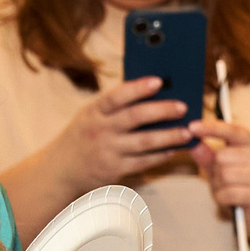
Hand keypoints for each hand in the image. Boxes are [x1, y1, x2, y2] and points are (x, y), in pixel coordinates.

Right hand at [50, 77, 193, 189]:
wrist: (61, 169)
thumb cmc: (84, 135)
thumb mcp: (91, 116)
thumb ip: (115, 107)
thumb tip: (153, 93)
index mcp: (94, 111)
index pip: (117, 96)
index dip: (138, 88)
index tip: (158, 81)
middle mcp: (100, 130)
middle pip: (135, 117)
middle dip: (161, 110)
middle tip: (183, 107)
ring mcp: (108, 151)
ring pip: (144, 142)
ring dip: (169, 136)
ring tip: (187, 131)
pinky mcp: (115, 169)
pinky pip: (144, 161)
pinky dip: (161, 155)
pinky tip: (175, 149)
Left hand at [191, 119, 249, 240]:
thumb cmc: (244, 189)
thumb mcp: (224, 170)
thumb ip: (209, 157)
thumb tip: (193, 144)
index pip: (232, 131)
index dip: (211, 128)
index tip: (192, 126)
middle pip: (222, 156)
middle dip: (216, 171)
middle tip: (227, 182)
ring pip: (224, 175)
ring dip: (220, 187)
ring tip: (231, 192)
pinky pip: (227, 193)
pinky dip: (223, 199)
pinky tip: (233, 202)